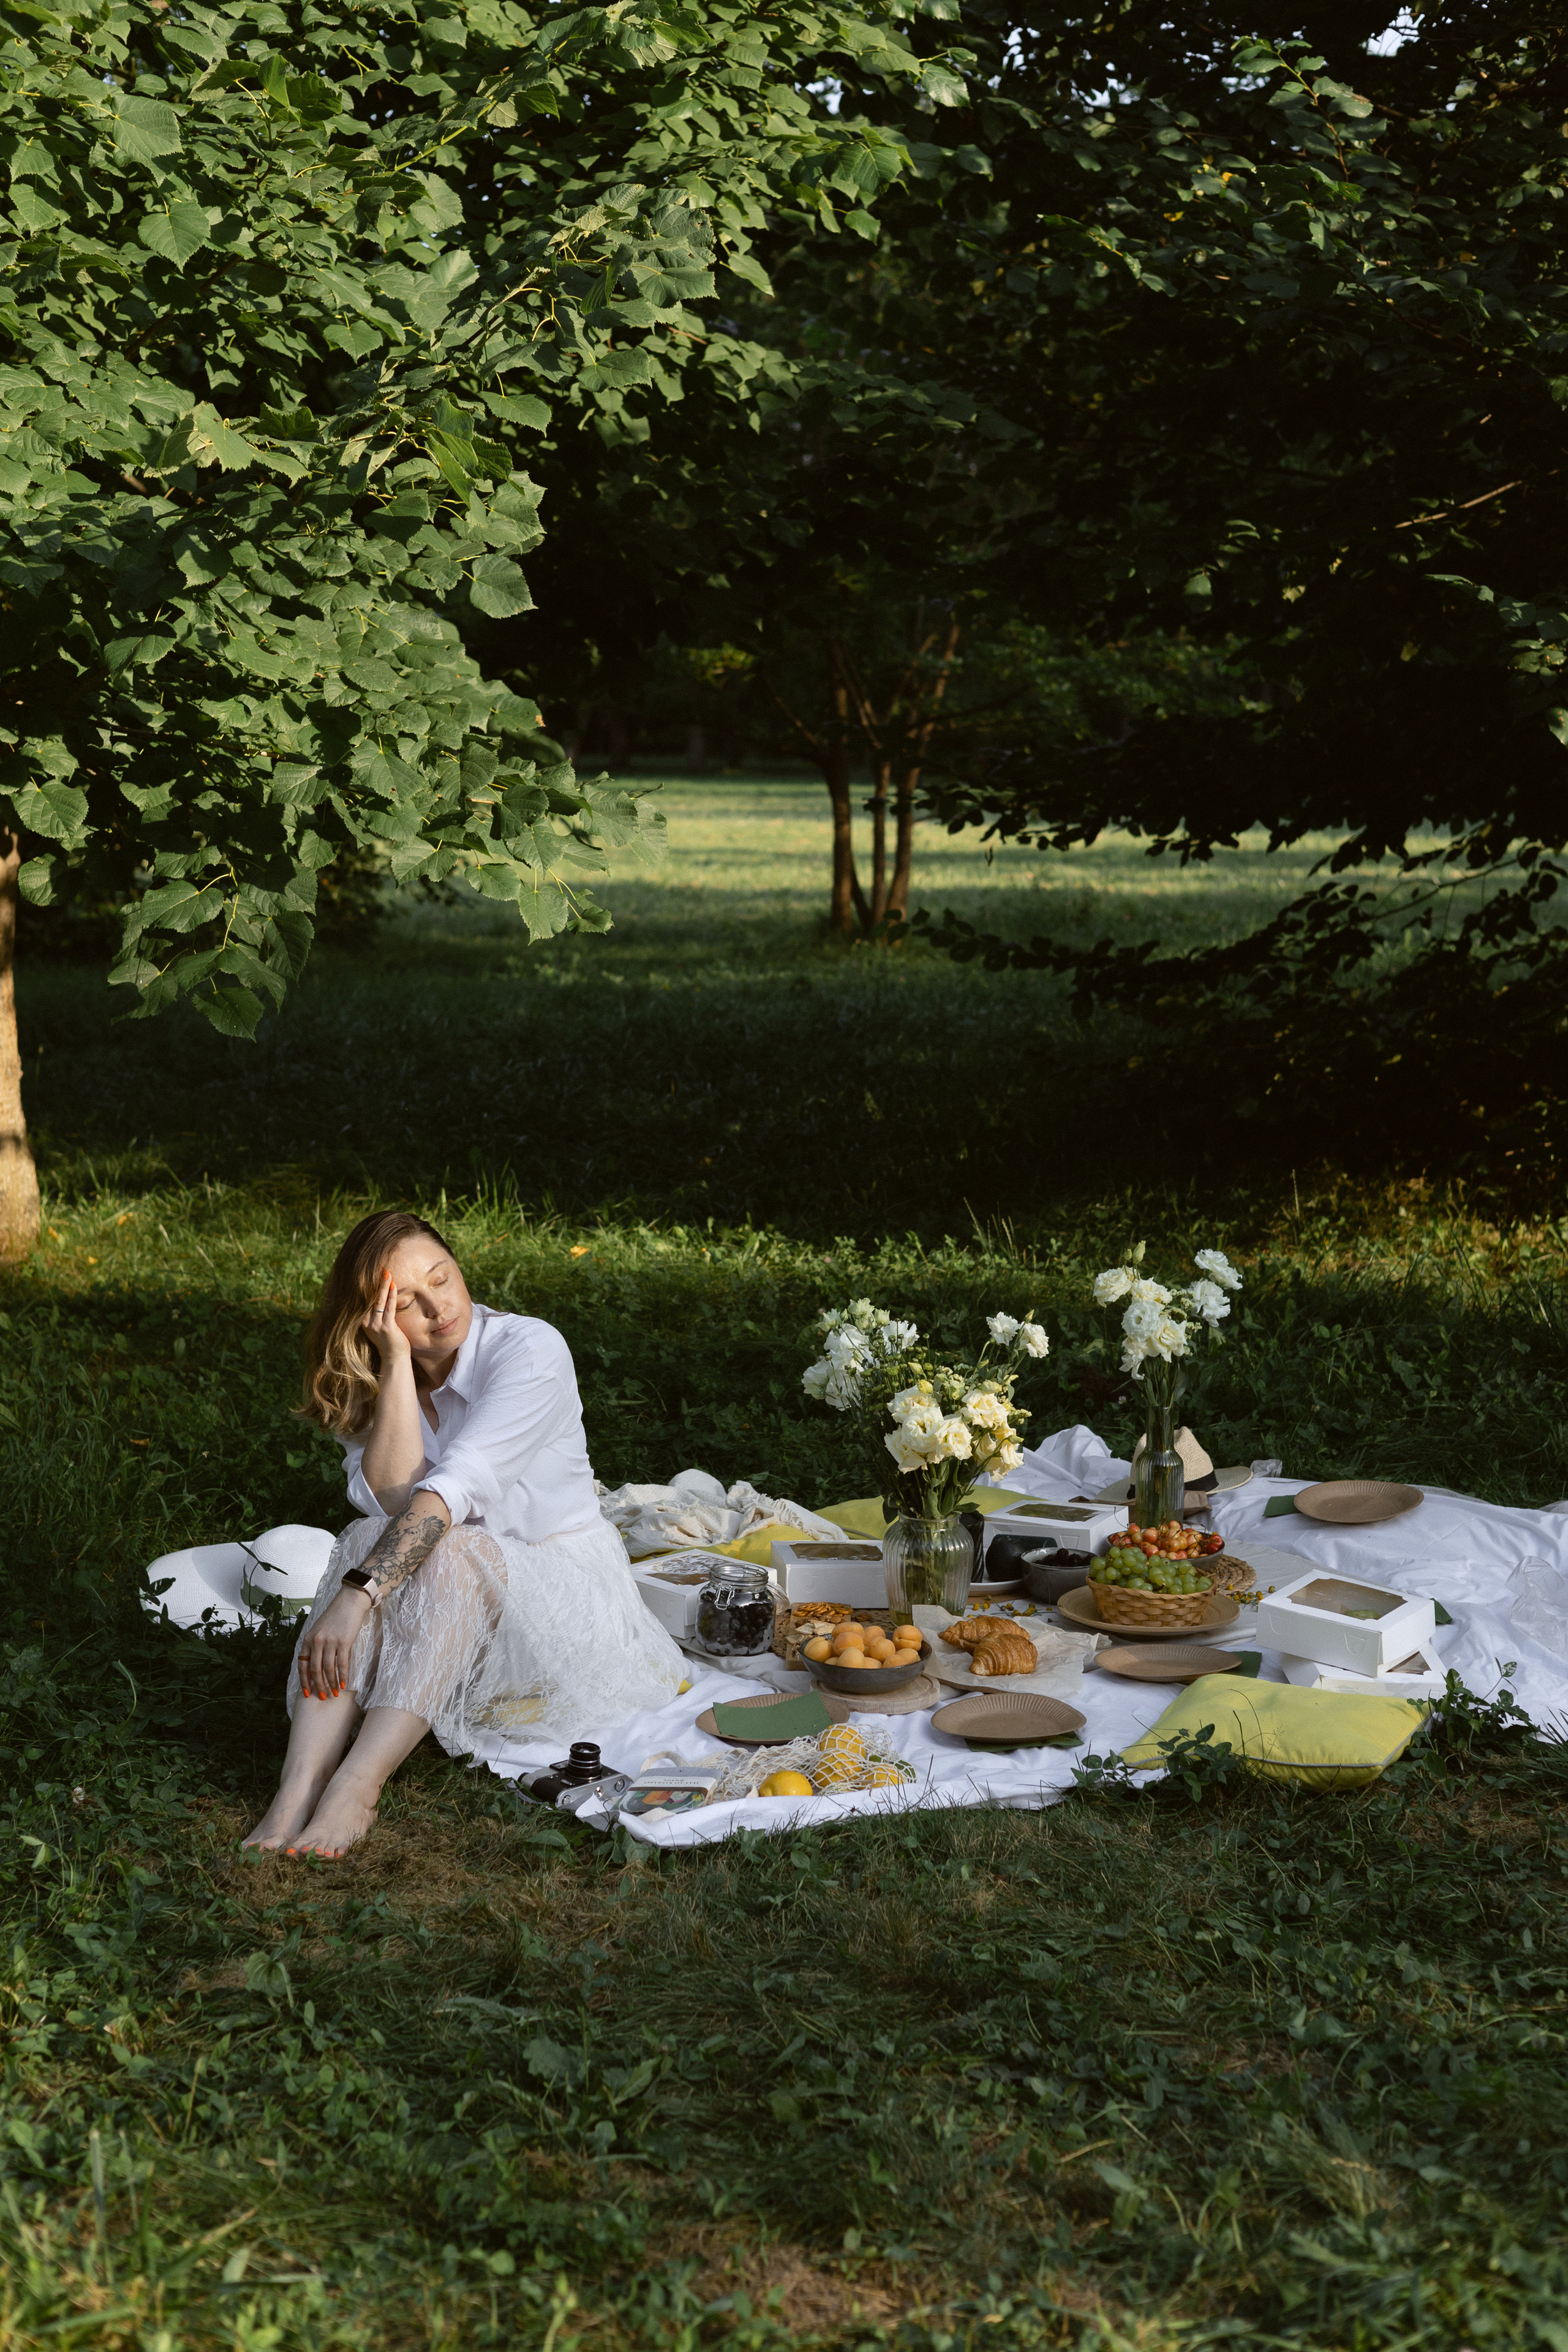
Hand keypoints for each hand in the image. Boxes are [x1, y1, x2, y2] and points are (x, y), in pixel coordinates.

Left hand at [298, 1583, 372, 1700]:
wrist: (349, 1602)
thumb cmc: (335, 1617)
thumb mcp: (319, 1630)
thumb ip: (315, 1645)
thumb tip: (314, 1666)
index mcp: (308, 1639)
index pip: (302, 1664)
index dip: (304, 1681)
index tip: (307, 1693)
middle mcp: (317, 1641)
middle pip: (315, 1669)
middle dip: (318, 1686)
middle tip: (322, 1697)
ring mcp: (330, 1641)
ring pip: (328, 1668)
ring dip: (331, 1683)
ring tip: (334, 1693)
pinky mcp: (343, 1641)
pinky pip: (341, 1663)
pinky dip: (342, 1675)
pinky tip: (343, 1684)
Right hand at [361, 1268, 411, 1367]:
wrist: (394, 1357)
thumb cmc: (389, 1340)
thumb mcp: (379, 1326)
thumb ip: (377, 1314)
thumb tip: (380, 1299)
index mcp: (364, 1321)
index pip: (365, 1300)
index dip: (368, 1287)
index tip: (371, 1274)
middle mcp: (367, 1323)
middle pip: (371, 1298)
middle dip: (376, 1283)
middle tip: (381, 1269)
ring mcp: (376, 1325)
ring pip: (379, 1301)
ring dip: (384, 1286)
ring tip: (387, 1274)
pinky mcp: (387, 1328)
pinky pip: (389, 1308)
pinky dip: (392, 1296)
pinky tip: (394, 1286)